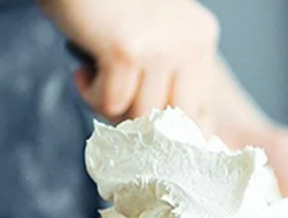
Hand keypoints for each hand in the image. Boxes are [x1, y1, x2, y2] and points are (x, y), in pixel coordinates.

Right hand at [37, 0, 218, 120]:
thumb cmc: (107, 1)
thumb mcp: (155, 32)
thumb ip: (171, 73)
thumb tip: (180, 134)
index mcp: (201, 37)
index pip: (204, 113)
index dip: (177, 135)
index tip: (151, 134)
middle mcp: (189, 42)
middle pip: (176, 124)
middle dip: (144, 127)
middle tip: (118, 104)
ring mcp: (160, 47)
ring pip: (142, 117)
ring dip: (112, 109)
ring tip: (97, 81)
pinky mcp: (127, 51)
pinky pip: (111, 103)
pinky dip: (91, 94)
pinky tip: (83, 72)